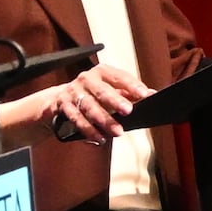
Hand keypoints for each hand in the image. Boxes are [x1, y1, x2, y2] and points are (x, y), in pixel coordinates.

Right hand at [2, 61, 150, 143]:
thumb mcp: (111, 89)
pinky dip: (89, 130)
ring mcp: (73, 91)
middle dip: (115, 101)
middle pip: (102, 91)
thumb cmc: (93, 94)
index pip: (119, 77)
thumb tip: (152, 94)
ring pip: (89, 107)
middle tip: (128, 111)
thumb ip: (129, 93)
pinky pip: (77, 119)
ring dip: (103, 120)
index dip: (132, 85)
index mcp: (102, 72)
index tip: (144, 94)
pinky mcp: (63, 105)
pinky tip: (99, 138)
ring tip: (117, 132)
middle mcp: (86, 79)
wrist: (60, 98)